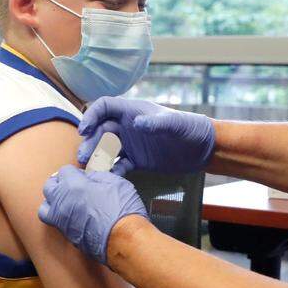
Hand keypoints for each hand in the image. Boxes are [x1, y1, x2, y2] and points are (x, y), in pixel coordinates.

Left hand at [39, 166, 146, 264]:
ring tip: (66, 202)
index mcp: (73, 186)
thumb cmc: (123, 212)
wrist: (125, 240)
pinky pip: (56, 223)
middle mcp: (62, 203)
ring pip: (46, 208)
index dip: (74, 172)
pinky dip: (61, 218)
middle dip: (59, 184)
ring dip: (53, 202)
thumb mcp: (114, 183)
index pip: (63, 172)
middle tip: (71, 185)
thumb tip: (90, 178)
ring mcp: (62, 221)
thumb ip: (97, 177)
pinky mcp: (67, 236)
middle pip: (49, 187)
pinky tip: (74, 216)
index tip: (81, 175)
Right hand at [76, 97, 214, 174]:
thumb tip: (136, 123)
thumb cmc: (191, 128)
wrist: (204, 149)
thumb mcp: (175, 124)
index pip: (104, 107)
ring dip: (96, 158)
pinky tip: (108, 180)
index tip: (84, 130)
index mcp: (133, 111)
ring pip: (106, 148)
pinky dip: (111, 172)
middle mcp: (128, 125)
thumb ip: (156, 123)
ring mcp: (131, 143)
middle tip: (83, 158)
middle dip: (90, 142)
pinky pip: (118, 165)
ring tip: (90, 170)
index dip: (91, 115)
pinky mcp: (137, 160)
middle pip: (101, 130)